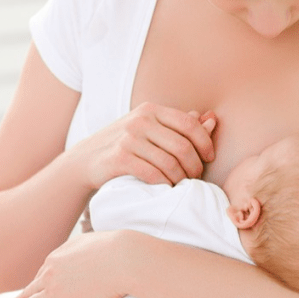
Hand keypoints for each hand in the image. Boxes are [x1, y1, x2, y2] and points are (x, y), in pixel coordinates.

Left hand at [0, 230, 138, 297]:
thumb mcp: (88, 242)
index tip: (29, 295)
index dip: (35, 287)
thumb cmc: (113, 249)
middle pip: (27, 291)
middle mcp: (49, 275)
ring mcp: (54, 293)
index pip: (41, 276)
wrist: (122, 259)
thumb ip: (78, 250)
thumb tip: (81, 251)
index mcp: (55, 258)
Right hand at [72, 102, 217, 189]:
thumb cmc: (124, 144)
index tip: (209, 157)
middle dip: (195, 166)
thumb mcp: (149, 128)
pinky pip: (153, 174)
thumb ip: (180, 125)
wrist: (85, 159)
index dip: (205, 142)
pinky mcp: (119, 158)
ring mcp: (128, 139)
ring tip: (182, 184)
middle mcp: (140, 120)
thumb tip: (213, 119)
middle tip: (195, 177)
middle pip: (183, 146)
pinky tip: (165, 187)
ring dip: (181, 179)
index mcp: (150, 110)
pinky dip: (164, 184)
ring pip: (170, 163)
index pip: (189, 123)